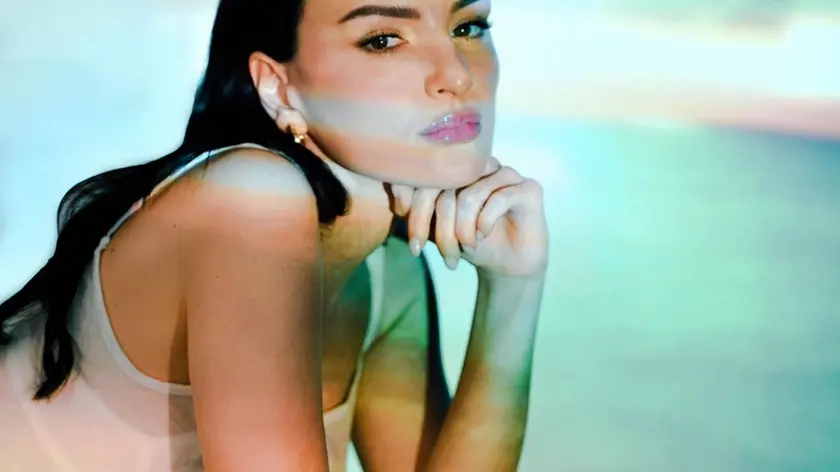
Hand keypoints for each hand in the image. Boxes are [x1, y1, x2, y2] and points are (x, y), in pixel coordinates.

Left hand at [389, 158, 547, 277]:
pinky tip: (484, 236)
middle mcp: (481, 165)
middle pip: (445, 187)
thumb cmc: (470, 243)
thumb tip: (398, 201)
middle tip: (444, 255)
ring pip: (469, 195)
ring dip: (462, 231)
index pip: (427, 176)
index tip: (412, 239)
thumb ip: (419, 212)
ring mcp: (506, 173)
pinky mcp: (528, 188)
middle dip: (438, 228)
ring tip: (465, 249)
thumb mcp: (437, 229)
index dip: (414, 206)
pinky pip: (497, 199)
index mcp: (457, 168)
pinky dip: (485, 223)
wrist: (506, 266)